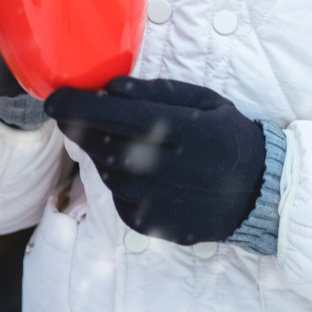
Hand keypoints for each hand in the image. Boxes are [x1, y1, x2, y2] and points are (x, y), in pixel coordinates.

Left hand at [44, 76, 266, 244]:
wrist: (258, 192)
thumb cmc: (227, 137)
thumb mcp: (204, 101)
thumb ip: (159, 92)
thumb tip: (113, 88)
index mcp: (183, 131)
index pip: (118, 116)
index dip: (80, 107)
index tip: (53, 99)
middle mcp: (167, 169)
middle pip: (102, 145)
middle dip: (78, 127)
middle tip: (65, 113)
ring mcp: (156, 201)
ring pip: (106, 172)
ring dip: (99, 153)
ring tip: (114, 140)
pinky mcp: (150, 224)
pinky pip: (117, 196)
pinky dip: (116, 179)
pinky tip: (134, 169)